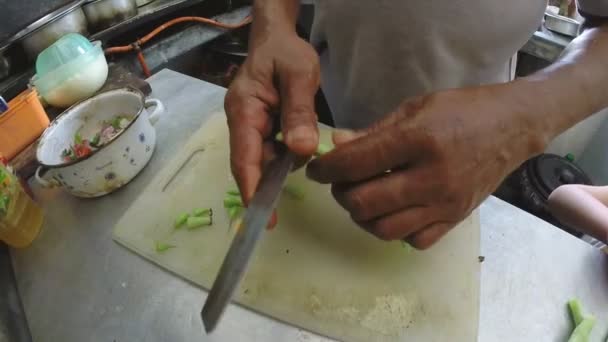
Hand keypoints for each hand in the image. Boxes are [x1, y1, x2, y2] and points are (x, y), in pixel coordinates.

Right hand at [225, 30, 319, 203]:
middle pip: (251, 162)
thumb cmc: (286, 52)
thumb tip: (301, 150)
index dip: (253, 188)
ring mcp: (249, 125)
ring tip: (303, 144)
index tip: (263, 216)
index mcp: (244, 109)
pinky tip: (300, 143)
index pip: (244, 157)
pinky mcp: (260, 127)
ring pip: (264, 157)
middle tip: (290, 195)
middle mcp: (241, 121)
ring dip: (284, 162)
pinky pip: (271, 149)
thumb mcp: (299, 75)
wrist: (276, 38)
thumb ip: (299, 112)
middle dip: (269, 180)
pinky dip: (286, 153)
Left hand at [307, 84, 546, 248]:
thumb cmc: (462, 109)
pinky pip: (413, 241)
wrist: (514, 126)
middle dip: (341, 194)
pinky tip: (392, 210)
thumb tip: (335, 145)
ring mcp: (445, 203)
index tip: (316, 169)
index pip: (356, 163)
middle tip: (340, 182)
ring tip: (363, 197)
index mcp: (418, 140)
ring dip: (362, 216)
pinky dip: (393, 230)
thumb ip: (373, 132)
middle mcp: (431, 177)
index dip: (326, 169)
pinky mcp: (456, 220)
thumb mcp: (414, 108)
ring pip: (383, 229)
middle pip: (364, 203)